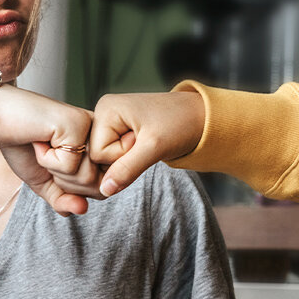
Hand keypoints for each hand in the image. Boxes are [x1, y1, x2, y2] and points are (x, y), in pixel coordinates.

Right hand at [0, 87, 102, 214]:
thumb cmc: (21, 146)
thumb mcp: (45, 182)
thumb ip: (64, 200)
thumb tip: (82, 209)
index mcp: (99, 146)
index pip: (102, 188)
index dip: (73, 190)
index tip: (54, 164)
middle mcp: (101, 134)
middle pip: (98, 186)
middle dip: (64, 182)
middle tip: (47, 155)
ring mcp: (92, 127)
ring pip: (86, 177)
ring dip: (55, 170)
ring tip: (43, 146)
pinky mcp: (78, 123)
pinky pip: (69, 165)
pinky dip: (46, 159)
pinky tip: (39, 139)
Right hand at [87, 91, 205, 196]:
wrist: (202, 117)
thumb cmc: (181, 124)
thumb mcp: (155, 147)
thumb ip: (127, 169)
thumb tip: (104, 190)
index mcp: (106, 109)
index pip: (96, 153)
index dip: (120, 157)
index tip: (143, 143)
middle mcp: (103, 113)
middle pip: (96, 157)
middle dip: (121, 161)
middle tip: (145, 145)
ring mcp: (110, 123)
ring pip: (104, 160)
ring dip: (126, 162)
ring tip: (145, 145)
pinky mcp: (118, 132)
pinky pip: (113, 157)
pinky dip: (128, 160)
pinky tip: (142, 149)